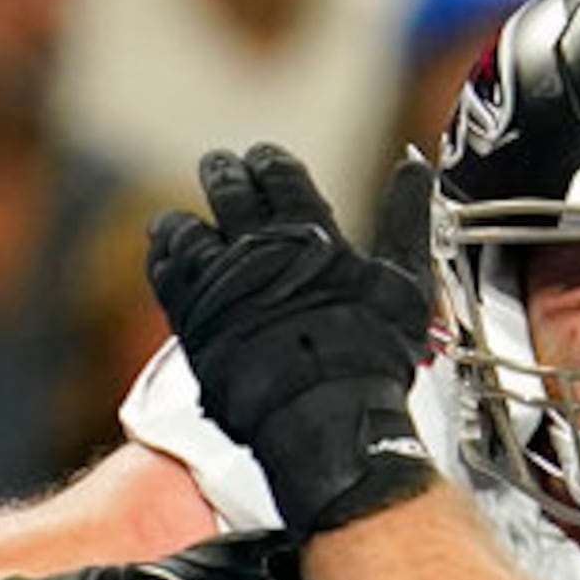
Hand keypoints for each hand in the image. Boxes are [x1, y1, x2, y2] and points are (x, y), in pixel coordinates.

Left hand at [141, 145, 437, 536]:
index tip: (263, 159)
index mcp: (308, 232)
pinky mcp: (191, 319)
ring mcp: (219, 282)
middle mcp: (257, 248)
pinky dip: (164, 257)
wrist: (325, 421)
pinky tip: (168, 257)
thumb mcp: (407, 284)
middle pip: (227, 189)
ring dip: (185, 218)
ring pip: (184, 227)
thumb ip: (408, 220)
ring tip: (182, 219)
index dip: (268, 161)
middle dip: (224, 173)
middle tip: (221, 169)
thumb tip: (416, 167)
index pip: (278, 173)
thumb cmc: (371, 361)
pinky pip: (163, 272)